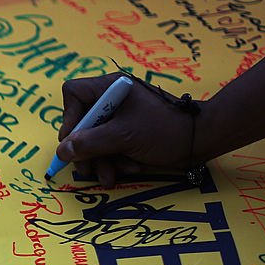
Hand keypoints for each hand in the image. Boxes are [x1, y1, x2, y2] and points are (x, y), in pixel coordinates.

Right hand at [56, 72, 196, 187]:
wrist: (202, 141)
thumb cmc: (165, 130)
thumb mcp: (123, 137)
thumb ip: (89, 143)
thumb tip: (62, 151)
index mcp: (111, 88)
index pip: (74, 94)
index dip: (70, 118)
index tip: (75, 140)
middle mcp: (112, 99)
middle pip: (82, 123)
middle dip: (86, 150)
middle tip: (87, 170)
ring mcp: (121, 117)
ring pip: (94, 140)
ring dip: (101, 161)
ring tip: (112, 176)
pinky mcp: (128, 132)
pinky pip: (110, 147)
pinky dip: (115, 161)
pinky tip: (129, 169)